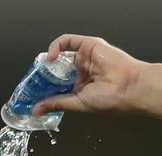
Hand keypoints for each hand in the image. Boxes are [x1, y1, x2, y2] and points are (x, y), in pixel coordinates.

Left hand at [33, 34, 149, 115]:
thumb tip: (37, 109)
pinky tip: (51, 57)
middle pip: (57, 70)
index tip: (33, 95)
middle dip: (44, 76)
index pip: (58, 86)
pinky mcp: (89, 45)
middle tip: (32, 83)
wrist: (129, 87)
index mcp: (81, 88)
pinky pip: (68, 41)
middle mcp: (82, 72)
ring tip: (39, 71)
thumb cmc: (110, 99)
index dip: (45, 89)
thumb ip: (56, 103)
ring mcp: (85, 58)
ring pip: (60, 56)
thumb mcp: (77, 103)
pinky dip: (56, 46)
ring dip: (48, 63)